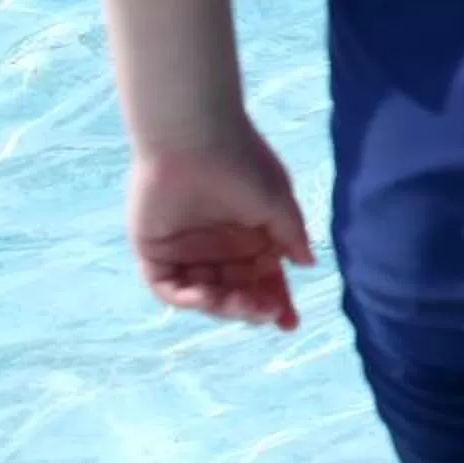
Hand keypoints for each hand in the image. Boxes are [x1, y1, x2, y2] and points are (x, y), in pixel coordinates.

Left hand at [129, 124, 314, 330]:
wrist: (194, 138)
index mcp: (251, 237)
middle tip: (266, 311)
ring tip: (241, 303)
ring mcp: (187, 251)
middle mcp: (220, 248)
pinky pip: (170, 287)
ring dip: (225, 306)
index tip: (291, 323)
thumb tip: (307, 264)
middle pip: (238, 292)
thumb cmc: (244, 164)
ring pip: (206, 295)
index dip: (278, 302)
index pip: (266, 279)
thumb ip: (292, 236)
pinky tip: (206, 295)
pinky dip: (187, 297)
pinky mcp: (155, 251)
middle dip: (253, 307)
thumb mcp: (279, 203)